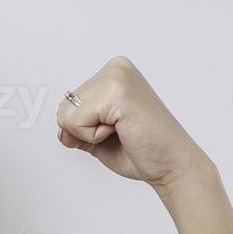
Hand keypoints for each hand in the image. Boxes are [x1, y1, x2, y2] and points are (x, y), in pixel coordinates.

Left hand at [55, 55, 214, 193]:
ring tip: (121, 130)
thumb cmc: (142, 150)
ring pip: (66, 115)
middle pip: (64, 107)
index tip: (116, 129)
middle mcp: (115, 68)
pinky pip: (76, 122)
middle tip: (119, 132)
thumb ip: (75, 129)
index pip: (68, 103)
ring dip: (89, 134)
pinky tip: (121, 130)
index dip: (84, 128)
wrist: (172, 164)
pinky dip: (93, 137)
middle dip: (84, 131)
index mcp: (113, 73)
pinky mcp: (117, 92)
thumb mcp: (98, 138)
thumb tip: (60, 128)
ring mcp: (117, 77)